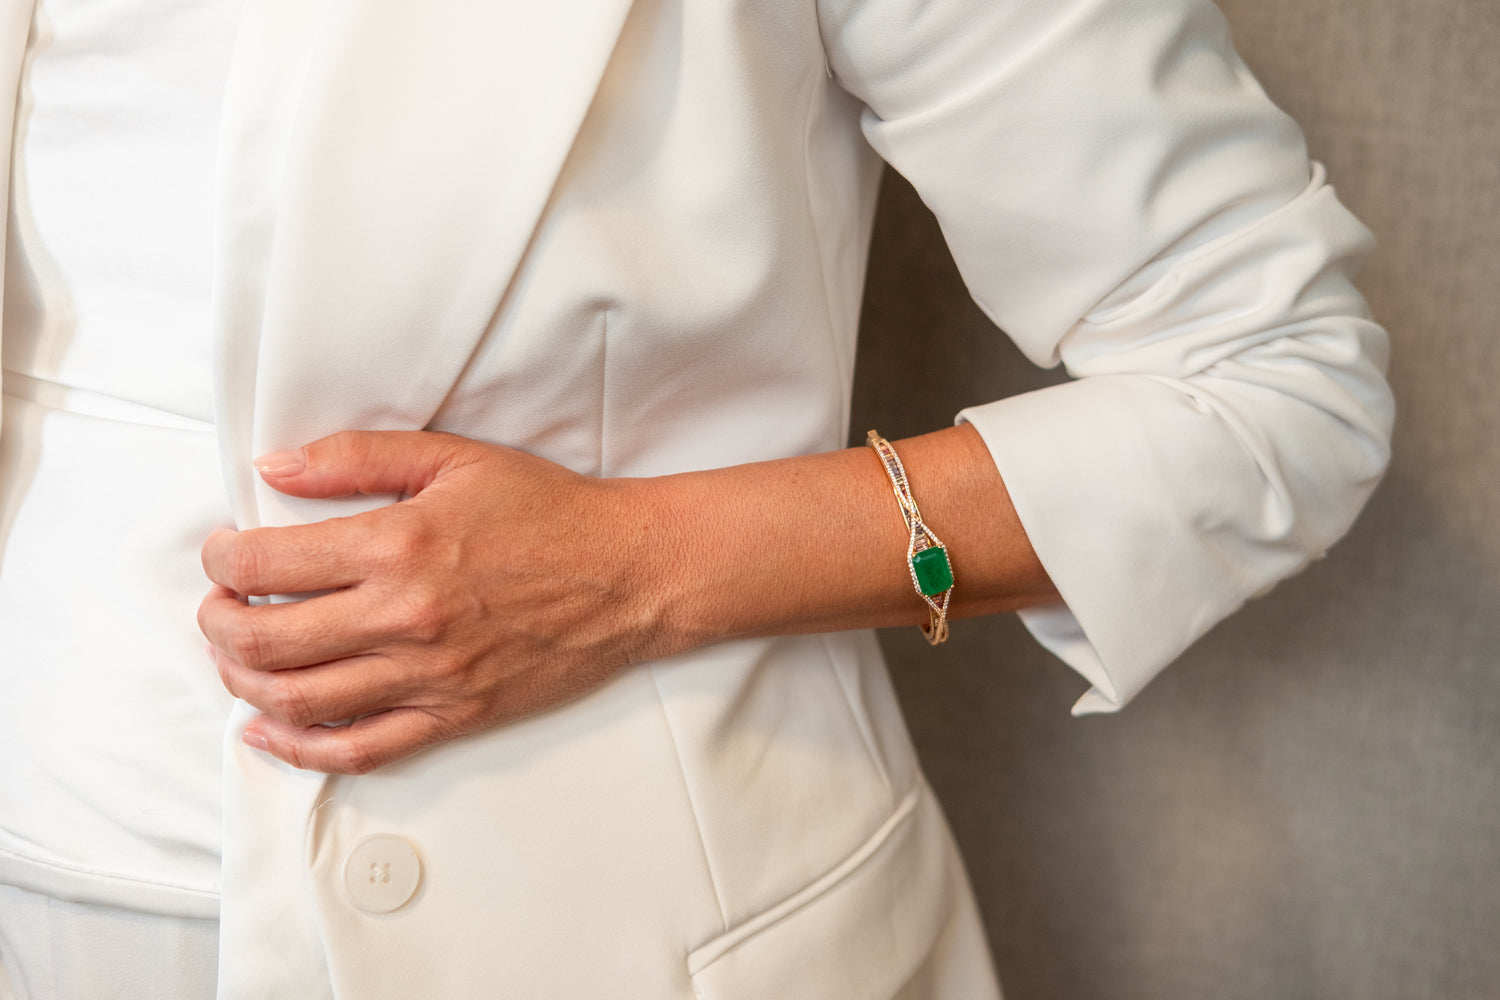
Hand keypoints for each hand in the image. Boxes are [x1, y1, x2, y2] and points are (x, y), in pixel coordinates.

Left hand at [198, 431, 669, 773]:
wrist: (629, 573)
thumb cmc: (549, 513)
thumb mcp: (454, 459)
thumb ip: (357, 458)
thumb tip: (276, 465)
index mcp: (397, 545)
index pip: (265, 563)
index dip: (221, 558)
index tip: (223, 552)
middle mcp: (403, 617)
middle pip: (264, 640)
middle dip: (217, 622)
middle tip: (218, 605)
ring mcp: (427, 676)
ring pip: (298, 700)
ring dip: (244, 681)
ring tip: (236, 657)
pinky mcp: (453, 714)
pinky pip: (359, 749)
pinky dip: (300, 749)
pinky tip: (271, 731)